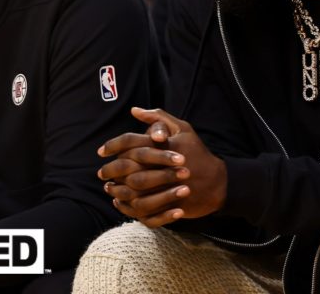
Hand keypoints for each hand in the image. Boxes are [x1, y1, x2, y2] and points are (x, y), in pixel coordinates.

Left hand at [99, 107, 226, 226]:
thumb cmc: (198, 152)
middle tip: (101, 172)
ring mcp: (166, 188)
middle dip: (110, 170)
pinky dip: (127, 205)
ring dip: (116, 188)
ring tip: (109, 186)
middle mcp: (163, 166)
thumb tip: (134, 110)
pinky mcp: (168, 206)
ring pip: (132, 190)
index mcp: (164, 145)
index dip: (112, 146)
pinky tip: (120, 200)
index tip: (101, 151)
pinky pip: (141, 208)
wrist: (218, 183)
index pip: (130, 142)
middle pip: (127, 168)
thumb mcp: (183, 128)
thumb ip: (158, 117)